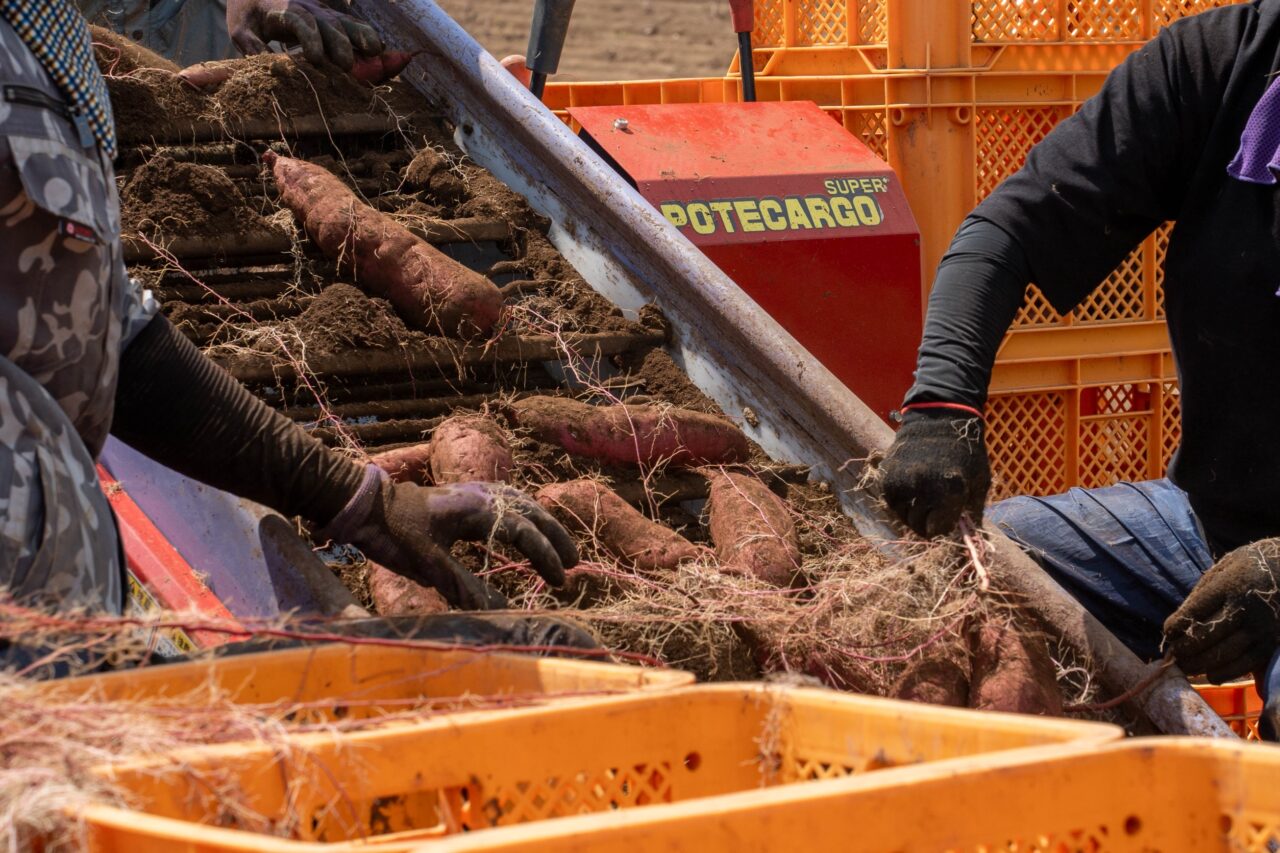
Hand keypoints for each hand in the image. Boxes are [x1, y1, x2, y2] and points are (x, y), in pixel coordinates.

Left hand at [226, 0, 383, 69]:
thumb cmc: (248, 12)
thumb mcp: (240, 28)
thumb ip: (251, 45)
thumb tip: (264, 66)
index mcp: (282, 8)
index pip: (300, 20)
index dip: (309, 37)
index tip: (315, 58)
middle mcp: (307, 6)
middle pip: (327, 22)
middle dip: (339, 42)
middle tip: (347, 66)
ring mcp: (322, 11)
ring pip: (344, 21)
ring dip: (362, 36)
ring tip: (377, 52)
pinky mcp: (331, 18)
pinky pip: (352, 25)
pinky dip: (367, 36)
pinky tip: (382, 50)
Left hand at [326, 467, 578, 610]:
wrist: (365, 505)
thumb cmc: (395, 534)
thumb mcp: (430, 566)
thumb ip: (467, 588)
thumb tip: (501, 612)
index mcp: (478, 509)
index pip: (524, 533)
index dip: (545, 557)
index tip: (560, 580)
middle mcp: (482, 495)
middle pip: (531, 513)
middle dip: (554, 538)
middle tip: (574, 562)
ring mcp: (474, 491)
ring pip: (521, 504)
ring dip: (542, 524)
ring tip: (559, 546)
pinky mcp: (465, 495)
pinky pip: (507, 501)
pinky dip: (524, 515)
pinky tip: (525, 525)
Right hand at [879, 408, 989, 537]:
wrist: (940, 418)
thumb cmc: (966, 451)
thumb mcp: (979, 481)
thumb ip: (972, 513)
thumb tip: (967, 540)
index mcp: (949, 490)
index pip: (940, 530)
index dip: (945, 529)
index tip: (948, 523)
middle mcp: (922, 487)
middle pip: (920, 526)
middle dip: (929, 524)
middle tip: (935, 514)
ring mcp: (901, 481)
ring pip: (903, 516)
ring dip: (913, 515)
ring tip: (924, 502)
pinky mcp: (886, 476)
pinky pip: (892, 503)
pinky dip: (901, 503)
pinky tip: (912, 492)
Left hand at [1164, 538, 1279, 682]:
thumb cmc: (1249, 570)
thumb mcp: (1223, 570)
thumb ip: (1202, 595)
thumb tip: (1179, 625)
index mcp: (1230, 586)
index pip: (1195, 612)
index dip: (1176, 627)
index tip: (1167, 632)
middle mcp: (1247, 609)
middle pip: (1207, 637)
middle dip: (1184, 649)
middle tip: (1172, 655)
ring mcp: (1262, 629)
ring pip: (1224, 654)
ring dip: (1200, 664)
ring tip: (1185, 667)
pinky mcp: (1272, 644)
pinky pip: (1246, 664)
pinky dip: (1225, 672)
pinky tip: (1211, 674)